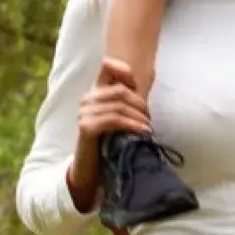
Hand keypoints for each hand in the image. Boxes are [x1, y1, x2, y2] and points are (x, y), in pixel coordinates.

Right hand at [66, 58, 151, 210]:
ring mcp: (84, 112)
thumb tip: (151, 74)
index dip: (123, 69)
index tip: (136, 85)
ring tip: (148, 128)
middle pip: (120, 90)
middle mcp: (88, 99)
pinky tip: (142, 133)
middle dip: (140, 104)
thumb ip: (131, 98)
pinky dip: (132, 125)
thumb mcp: (122, 116)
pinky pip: (114, 120)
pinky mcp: (86, 127)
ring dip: (139, 117)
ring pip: (119, 106)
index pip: (106, 66)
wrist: (92, 169)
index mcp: (96, 92)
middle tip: (149, 119)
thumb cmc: (111, 140)